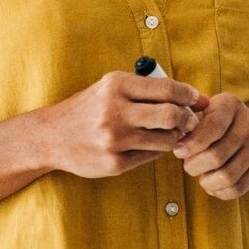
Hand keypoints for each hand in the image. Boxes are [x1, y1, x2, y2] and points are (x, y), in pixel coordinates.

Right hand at [45, 71, 206, 179]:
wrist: (51, 137)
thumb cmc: (89, 109)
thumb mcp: (110, 88)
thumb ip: (148, 90)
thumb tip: (197, 98)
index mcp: (116, 85)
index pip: (168, 89)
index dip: (189, 95)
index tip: (195, 100)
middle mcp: (115, 111)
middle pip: (172, 115)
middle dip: (189, 119)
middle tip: (190, 121)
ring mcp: (115, 139)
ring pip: (167, 139)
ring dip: (175, 137)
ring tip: (168, 133)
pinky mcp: (115, 163)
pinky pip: (151, 156)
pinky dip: (156, 150)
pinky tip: (146, 144)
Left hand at [172, 93, 248, 202]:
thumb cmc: (223, 124)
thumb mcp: (207, 113)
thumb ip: (189, 121)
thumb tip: (173, 137)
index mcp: (231, 105)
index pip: (211, 128)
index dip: (191, 144)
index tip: (178, 152)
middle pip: (216, 157)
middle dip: (194, 166)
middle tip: (189, 166)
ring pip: (226, 176)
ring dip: (206, 182)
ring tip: (202, 176)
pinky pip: (237, 189)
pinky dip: (219, 191)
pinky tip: (214, 184)